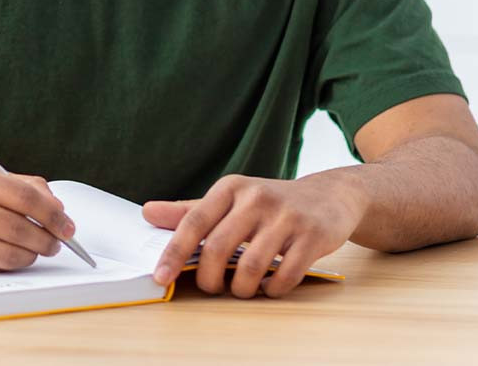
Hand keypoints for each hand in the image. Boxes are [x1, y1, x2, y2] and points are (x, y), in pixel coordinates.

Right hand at [0, 158, 75, 271]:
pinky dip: (10, 263)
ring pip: (8, 252)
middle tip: (58, 242)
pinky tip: (11, 256)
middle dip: (48, 238)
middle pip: (19, 227)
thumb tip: (57, 206)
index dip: (52, 214)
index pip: (24, 196)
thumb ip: (18, 185)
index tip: (68, 225)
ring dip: (32, 255)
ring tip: (38, 250)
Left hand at [142, 172, 367, 297]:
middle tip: (212, 288)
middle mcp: (256, 198)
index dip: (174, 252)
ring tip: (242, 289)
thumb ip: (189, 210)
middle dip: (209, 278)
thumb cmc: (269, 203)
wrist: (330, 195)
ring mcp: (286, 217)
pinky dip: (272, 290)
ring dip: (241, 289)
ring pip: (251, 266)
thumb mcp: (229, 199)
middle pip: (218, 248)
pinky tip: (268, 287)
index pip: (193, 222)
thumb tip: (147, 212)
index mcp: (230, 188)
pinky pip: (285, 275)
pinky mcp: (313, 236)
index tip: (161, 277)